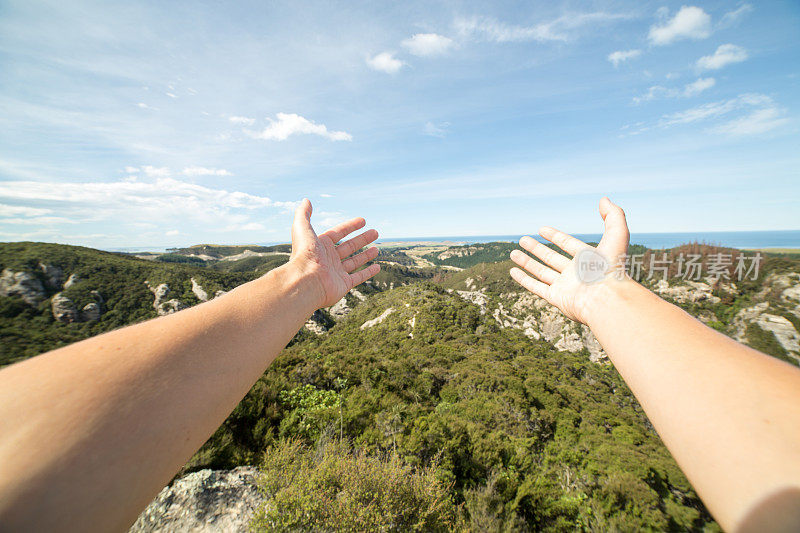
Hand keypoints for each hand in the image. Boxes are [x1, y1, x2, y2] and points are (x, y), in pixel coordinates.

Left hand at [288, 199, 380, 307]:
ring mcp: (336, 272)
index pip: (339, 233)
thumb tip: (306, 200)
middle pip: (349, 246)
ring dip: (366, 255)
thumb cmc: (304, 253)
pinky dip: (368, 273)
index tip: (363, 220)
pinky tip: (378, 267)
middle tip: (375, 232)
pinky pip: (358, 277)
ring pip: (354, 262)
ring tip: (377, 248)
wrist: (306, 280)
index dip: (351, 226)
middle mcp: (329, 259)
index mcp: (321, 246)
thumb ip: (304, 213)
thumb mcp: (302, 227)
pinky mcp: (343, 285)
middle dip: (362, 239)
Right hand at [509, 197, 629, 324]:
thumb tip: (604, 199)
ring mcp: (565, 286)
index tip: (541, 229)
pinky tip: (513, 272)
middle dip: (537, 249)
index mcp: (588, 259)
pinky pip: (537, 287)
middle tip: (523, 240)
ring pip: (541, 272)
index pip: (568, 245)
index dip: (555, 236)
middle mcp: (575, 273)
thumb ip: (613, 216)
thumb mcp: (617, 235)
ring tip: (512, 253)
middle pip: (552, 258)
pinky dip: (524, 280)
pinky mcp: (556, 298)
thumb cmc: (612, 268)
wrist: (607, 298)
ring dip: (527, 262)